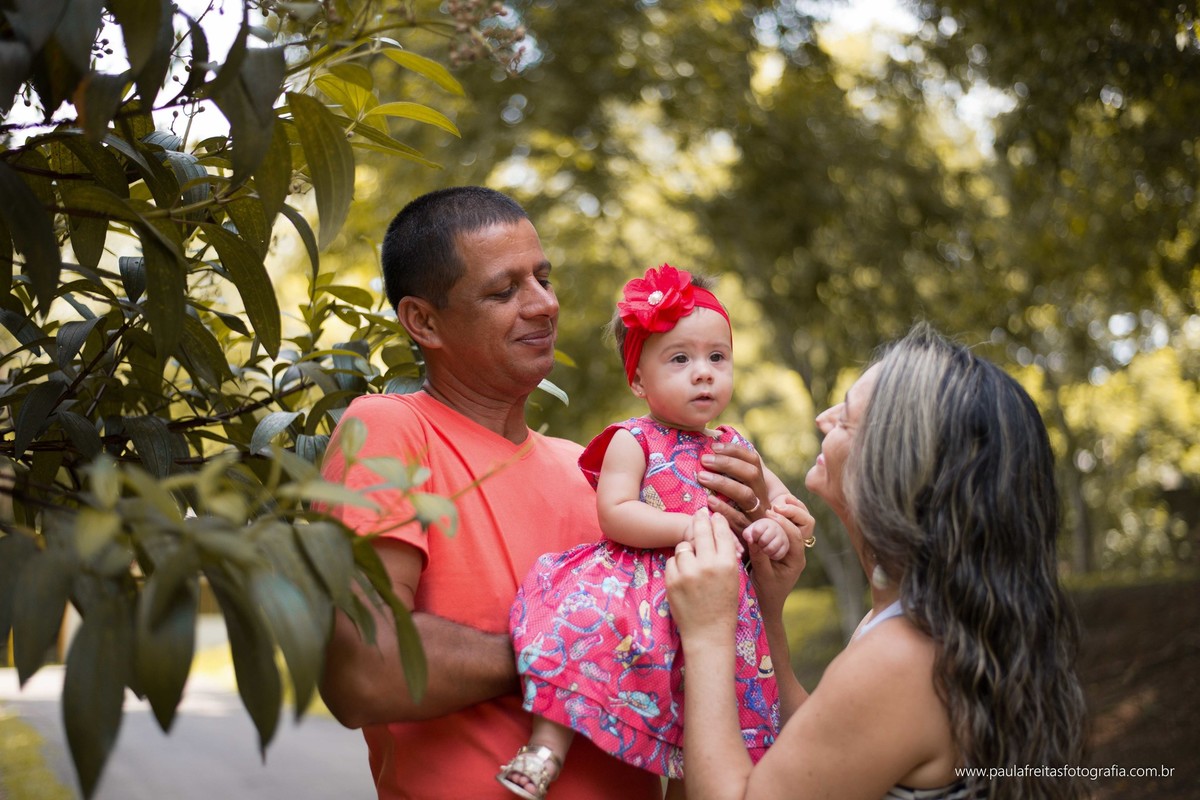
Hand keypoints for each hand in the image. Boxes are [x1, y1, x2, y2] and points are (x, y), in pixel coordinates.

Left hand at [666, 510, 741, 643]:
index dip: (717, 521)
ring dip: (687, 549)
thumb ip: (725, 557)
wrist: (708, 634)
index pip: (721, 533)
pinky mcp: (672, 581)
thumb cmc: (724, 607)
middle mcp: (708, 565)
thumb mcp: (733, 579)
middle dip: (700, 519)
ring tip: (692, 557)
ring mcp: (688, 573)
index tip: (714, 514)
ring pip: (683, 547)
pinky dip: (677, 565)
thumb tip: (716, 532)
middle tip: (698, 513)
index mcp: (727, 564)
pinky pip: (672, 562)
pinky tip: (684, 574)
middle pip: (701, 531)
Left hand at [698, 442, 768, 531]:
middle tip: (704, 460)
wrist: (755, 546)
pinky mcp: (748, 531)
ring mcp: (757, 514)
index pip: (754, 461)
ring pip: (745, 495)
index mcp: (760, 484)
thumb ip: (734, 473)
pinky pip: (738, 519)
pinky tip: (708, 500)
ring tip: (701, 477)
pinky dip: (723, 508)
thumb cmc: (740, 513)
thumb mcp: (742, 491)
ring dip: (723, 483)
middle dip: (727, 464)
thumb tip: (716, 448)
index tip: (714, 446)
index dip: (736, 450)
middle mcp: (761, 497)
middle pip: (751, 474)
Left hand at [743, 517, 789, 560]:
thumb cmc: (756, 535)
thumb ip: (747, 535)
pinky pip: (777, 555)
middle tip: (759, 544)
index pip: (757, 531)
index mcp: (765, 522)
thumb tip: (750, 540)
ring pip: (771, 548)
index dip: (754, 537)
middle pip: (763, 540)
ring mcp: (783, 536)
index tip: (754, 538)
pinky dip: (772, 556)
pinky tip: (770, 553)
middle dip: (759, 545)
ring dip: (765, 551)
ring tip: (764, 549)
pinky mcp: (786, 546)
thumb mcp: (749, 533)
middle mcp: (776, 527)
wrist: (767, 540)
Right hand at [746, 495, 813, 616]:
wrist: (767, 604)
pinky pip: (788, 526)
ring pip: (800, 522)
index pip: (795, 536)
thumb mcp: (761, 575)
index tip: (770, 513)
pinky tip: (772, 509)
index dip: (784, 523)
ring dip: (790, 511)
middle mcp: (797, 551)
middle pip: (805, 525)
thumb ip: (759, 556)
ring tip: (775, 504)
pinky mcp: (782, 544)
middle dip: (792, 513)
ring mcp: (792, 547)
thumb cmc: (764, 594)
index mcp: (796, 560)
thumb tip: (753, 535)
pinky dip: (783, 516)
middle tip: (774, 507)